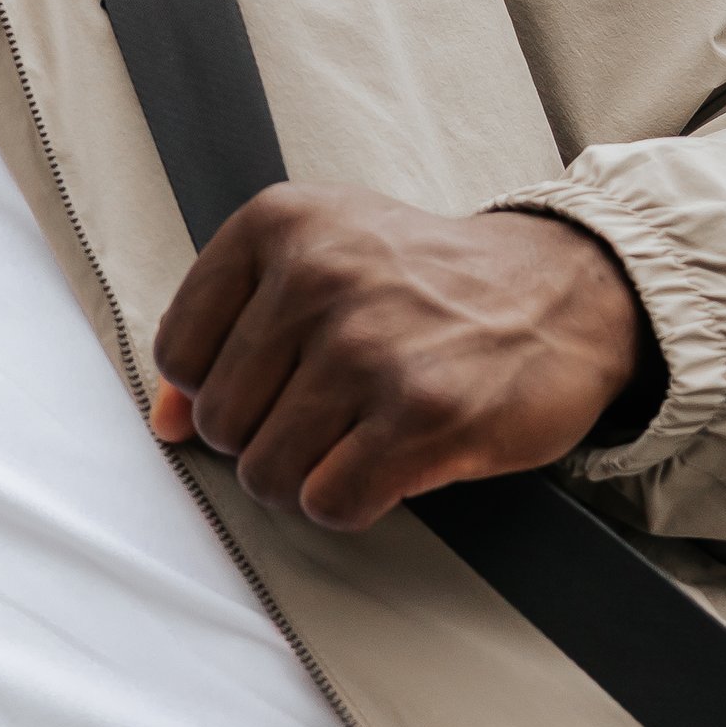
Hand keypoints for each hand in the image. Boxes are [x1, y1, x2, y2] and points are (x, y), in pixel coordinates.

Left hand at [149, 186, 655, 531]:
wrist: (563, 294)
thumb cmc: (426, 286)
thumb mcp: (317, 265)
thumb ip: (226, 335)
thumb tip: (162, 424)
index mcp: (278, 224)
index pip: (177, 353)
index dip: (217, 387)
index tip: (273, 378)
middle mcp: (318, 276)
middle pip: (220, 422)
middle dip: (267, 438)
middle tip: (331, 411)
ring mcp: (369, 346)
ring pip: (266, 471)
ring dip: (308, 476)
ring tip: (358, 437)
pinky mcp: (422, 415)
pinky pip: (328, 503)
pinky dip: (351, 502)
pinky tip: (387, 464)